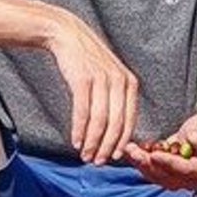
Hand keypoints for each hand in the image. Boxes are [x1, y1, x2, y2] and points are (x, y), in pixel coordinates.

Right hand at [45, 9, 138, 164]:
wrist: (67, 35)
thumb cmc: (87, 60)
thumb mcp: (110, 75)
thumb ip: (116, 99)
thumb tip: (116, 131)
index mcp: (129, 82)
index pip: (129, 120)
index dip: (121, 142)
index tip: (113, 156)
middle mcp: (119, 81)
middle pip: (116, 124)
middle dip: (106, 147)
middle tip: (98, 161)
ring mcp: (101, 80)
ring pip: (100, 121)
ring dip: (92, 142)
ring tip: (85, 155)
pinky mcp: (82, 79)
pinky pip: (82, 112)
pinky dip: (80, 130)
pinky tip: (76, 141)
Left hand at [124, 113, 196, 189]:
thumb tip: (192, 139)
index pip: (186, 169)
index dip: (169, 163)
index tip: (155, 154)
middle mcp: (190, 179)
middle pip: (166, 176)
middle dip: (147, 163)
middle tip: (132, 151)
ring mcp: (178, 180)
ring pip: (156, 176)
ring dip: (140, 163)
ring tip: (128, 149)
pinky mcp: (166, 175)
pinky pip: (151, 172)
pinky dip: (139, 162)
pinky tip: (128, 150)